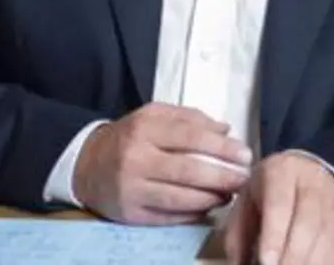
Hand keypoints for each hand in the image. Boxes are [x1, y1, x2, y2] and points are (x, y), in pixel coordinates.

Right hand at [74, 102, 252, 224]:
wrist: (88, 164)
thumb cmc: (130, 137)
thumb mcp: (154, 115)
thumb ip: (190, 118)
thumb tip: (225, 130)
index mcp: (144, 129)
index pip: (191, 138)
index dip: (222, 148)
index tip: (244, 154)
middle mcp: (135, 159)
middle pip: (189, 171)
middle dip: (223, 176)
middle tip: (244, 177)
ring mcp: (132, 190)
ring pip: (181, 199)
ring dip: (212, 198)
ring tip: (229, 192)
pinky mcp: (130, 214)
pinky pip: (169, 217)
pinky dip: (193, 213)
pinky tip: (208, 206)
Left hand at [224, 151, 333, 264]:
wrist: (309, 172)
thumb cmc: (270, 192)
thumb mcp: (246, 203)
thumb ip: (237, 236)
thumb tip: (238, 264)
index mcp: (282, 172)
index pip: (280, 205)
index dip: (274, 237)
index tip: (266, 262)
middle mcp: (313, 183)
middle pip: (307, 225)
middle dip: (291, 257)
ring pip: (327, 240)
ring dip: (308, 263)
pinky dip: (322, 264)